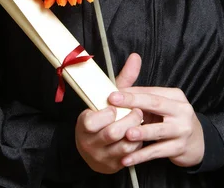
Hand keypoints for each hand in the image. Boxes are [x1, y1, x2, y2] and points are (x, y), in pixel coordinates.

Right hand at [75, 53, 143, 173]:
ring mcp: (101, 157)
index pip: (91, 122)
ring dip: (136, 132)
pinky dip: (137, 144)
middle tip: (137, 111)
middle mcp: (89, 143)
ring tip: (140, 121)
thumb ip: (123, 80)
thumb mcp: (108, 99)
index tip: (115, 106)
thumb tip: (136, 57)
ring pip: (124, 145)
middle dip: (128, 120)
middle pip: (112, 133)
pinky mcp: (113, 166)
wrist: (95, 147)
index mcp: (83, 124)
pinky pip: (130, 155)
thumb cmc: (103, 116)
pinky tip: (139, 134)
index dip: (107, 113)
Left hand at [108, 86, 203, 168]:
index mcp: (175, 96)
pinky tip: (127, 159)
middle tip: (113, 100)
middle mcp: (181, 110)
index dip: (131, 92)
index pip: (151, 91)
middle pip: (155, 104)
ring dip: (141, 132)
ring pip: (158, 130)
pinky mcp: (179, 148)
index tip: (113, 92)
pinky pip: (157, 152)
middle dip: (133, 102)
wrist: (196, 143)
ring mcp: (182, 130)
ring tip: (126, 134)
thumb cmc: (172, 120)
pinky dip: (141, 156)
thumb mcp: (163, 106)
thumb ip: (144, 99)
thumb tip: (118, 91)